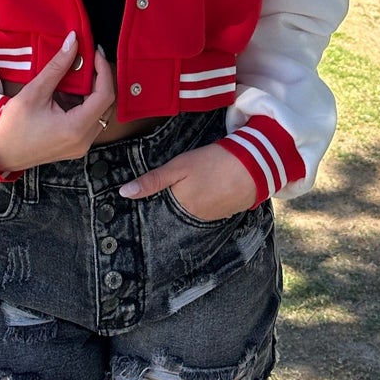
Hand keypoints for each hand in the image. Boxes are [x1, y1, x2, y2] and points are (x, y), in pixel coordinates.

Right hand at [0, 33, 115, 172]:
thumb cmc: (12, 126)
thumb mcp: (35, 92)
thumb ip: (57, 67)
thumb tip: (73, 42)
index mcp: (76, 129)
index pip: (105, 95)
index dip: (103, 70)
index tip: (94, 53)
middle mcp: (84, 140)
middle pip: (107, 104)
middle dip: (100, 79)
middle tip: (88, 59)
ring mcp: (81, 145)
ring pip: (100, 112)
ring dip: (92, 91)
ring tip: (76, 73)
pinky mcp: (76, 145)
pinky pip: (90, 121)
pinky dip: (84, 104)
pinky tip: (68, 92)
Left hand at [119, 142, 256, 221]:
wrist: (255, 165)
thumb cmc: (213, 162)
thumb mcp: (179, 166)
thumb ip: (152, 180)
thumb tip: (124, 193)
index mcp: (181, 206)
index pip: (162, 208)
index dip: (160, 197)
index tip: (162, 189)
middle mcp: (195, 217)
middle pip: (179, 210)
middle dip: (177, 200)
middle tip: (186, 181)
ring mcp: (214, 216)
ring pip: (195, 210)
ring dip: (195, 200)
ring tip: (200, 183)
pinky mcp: (229, 212)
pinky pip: (212, 209)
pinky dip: (210, 200)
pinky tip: (212, 187)